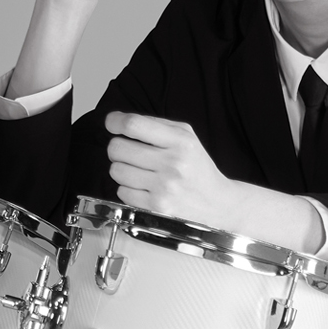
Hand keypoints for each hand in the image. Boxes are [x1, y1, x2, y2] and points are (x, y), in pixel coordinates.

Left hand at [105, 113, 237, 227]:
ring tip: (137, 171)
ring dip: (121, 169)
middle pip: (119, 148)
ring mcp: (163, 188)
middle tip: (127, 151)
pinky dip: (127, 188)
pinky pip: (121, 192)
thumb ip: (156, 124)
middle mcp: (173, 164)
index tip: (111, 123)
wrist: (216, 203)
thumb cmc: (197, 168)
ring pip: (116, 170)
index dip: (116, 121)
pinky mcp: (156, 207)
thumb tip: (119, 120)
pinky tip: (142, 187)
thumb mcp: (187, 137)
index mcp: (180, 142)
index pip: (135, 125)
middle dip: (117, 148)